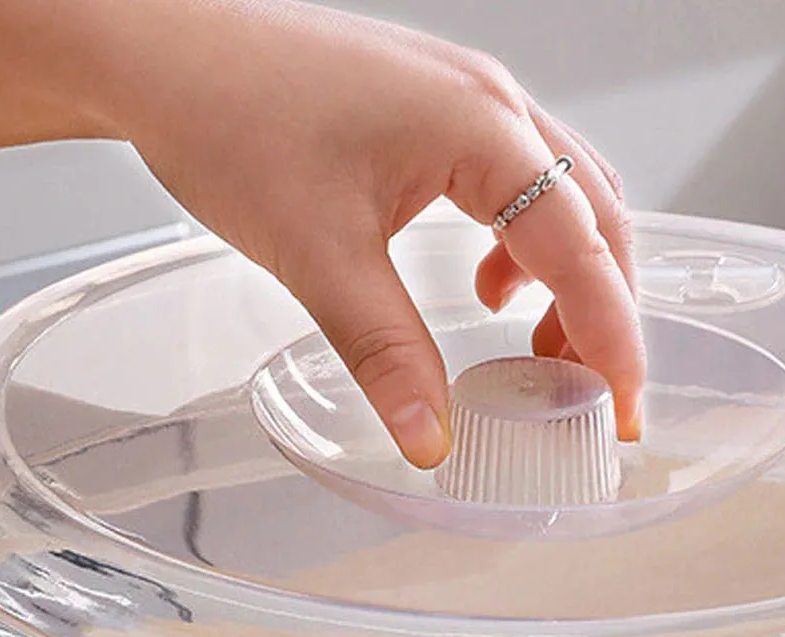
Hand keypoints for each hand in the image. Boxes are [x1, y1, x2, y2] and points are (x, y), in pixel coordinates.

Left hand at [99, 0, 644, 467]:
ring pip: (566, 198)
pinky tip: (489, 288)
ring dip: (571, 280)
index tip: (622, 409)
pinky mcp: (437, 111)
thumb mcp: (318, 255)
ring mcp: (468, 100)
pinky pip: (520, 183)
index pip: (581, 245)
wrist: (162, 50)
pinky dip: (527, 247)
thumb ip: (386, 353)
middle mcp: (491, 103)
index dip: (610, 336)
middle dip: (605, 313)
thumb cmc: (230, 115)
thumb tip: (432, 438)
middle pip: (596, 217)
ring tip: (541, 354)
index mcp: (480, 127)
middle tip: (591, 396)